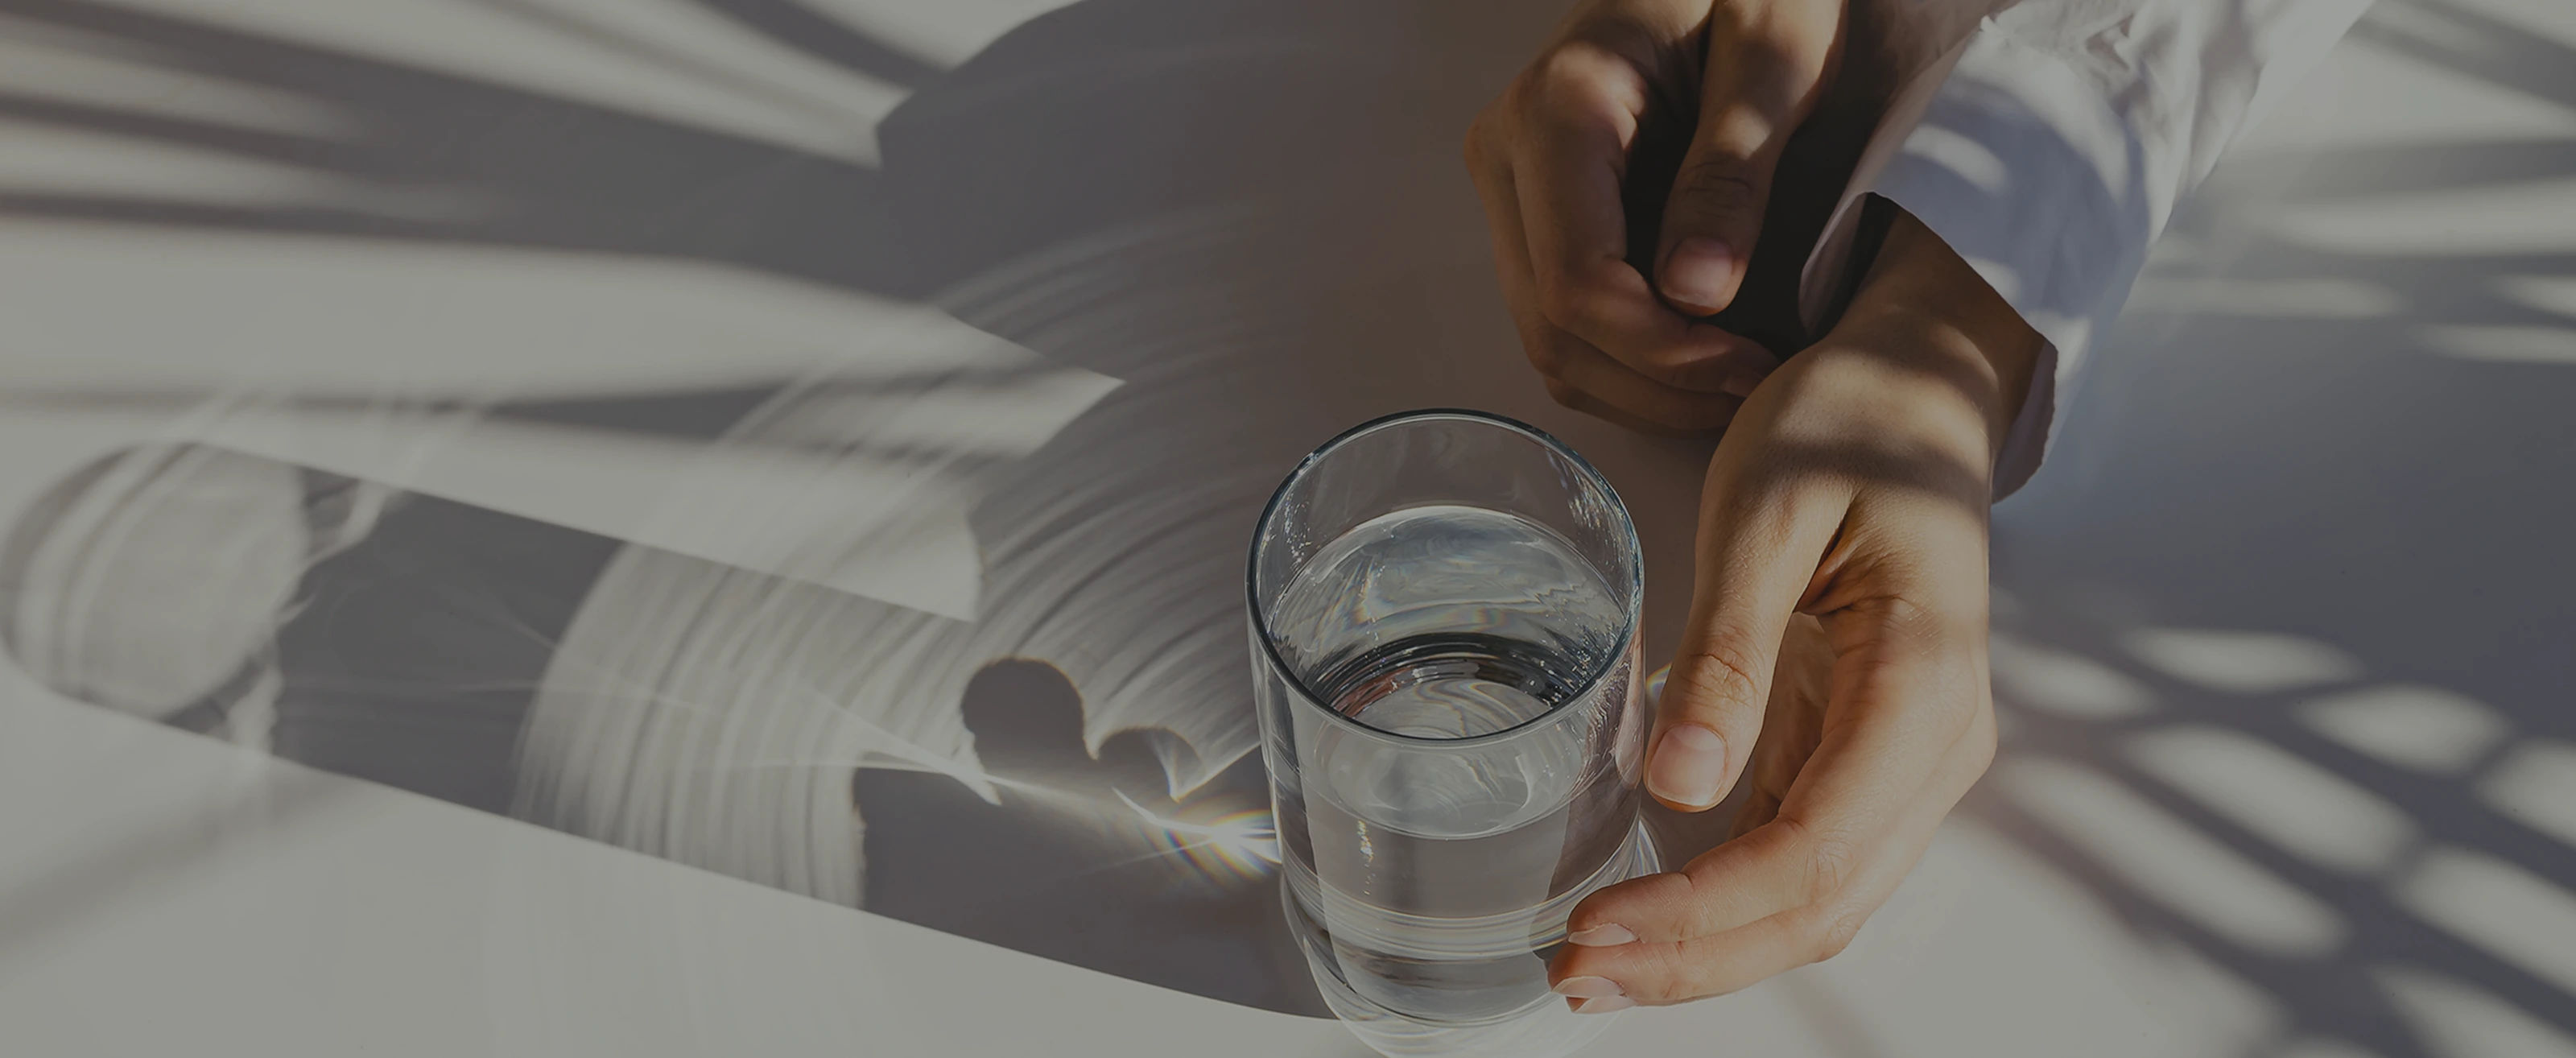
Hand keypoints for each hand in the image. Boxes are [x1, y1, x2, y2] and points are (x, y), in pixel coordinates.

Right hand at [1464, 0, 1845, 432]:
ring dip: (1643, 389)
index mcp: (1557, 107)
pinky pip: (1562, 323)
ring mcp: (1513, 188)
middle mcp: (1509, 154)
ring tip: (1740, 382)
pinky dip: (1629, 365)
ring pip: (1549, 342)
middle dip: (1656, 385)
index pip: (1577, 281)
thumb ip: (1736, 167)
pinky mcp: (1536, 213)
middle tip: (1760, 389)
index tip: (1757, 368)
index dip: (1663, 351)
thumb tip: (1695, 294)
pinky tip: (1707, 357)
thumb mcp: (1776, 50)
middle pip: (1552, 327)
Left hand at [1546, 209, 2038, 1008]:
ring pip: (1820, 901)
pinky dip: (1728, 905)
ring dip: (1712, 951)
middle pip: (1822, 904)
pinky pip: (1805, 860)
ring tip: (1592, 968)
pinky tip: (1646, 917)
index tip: (1595, 927)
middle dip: (1698, 959)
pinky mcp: (1864, 753)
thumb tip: (1681, 787)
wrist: (1914, 391)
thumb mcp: (1769, 512)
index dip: (1705, 909)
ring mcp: (1908, 759)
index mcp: (1924, 681)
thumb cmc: (1847, 426)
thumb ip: (1730, 651)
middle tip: (1570, 977)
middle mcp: (1936, 744)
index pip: (1816, 846)